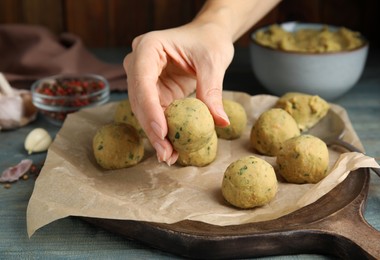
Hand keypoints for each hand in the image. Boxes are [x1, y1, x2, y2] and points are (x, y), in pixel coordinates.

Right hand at [123, 23, 232, 164]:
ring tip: (169, 156)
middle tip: (165, 153)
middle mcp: (140, 63)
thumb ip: (212, 91)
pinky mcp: (155, 92)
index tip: (161, 132)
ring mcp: (145, 79)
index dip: (150, 108)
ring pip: (145, 111)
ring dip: (156, 134)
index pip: (143, 81)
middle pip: (140, 100)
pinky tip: (172, 147)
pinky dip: (163, 130)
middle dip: (152, 128)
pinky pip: (156, 113)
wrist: (208, 36)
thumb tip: (221, 122)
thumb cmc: (209, 41)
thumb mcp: (213, 62)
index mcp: (149, 47)